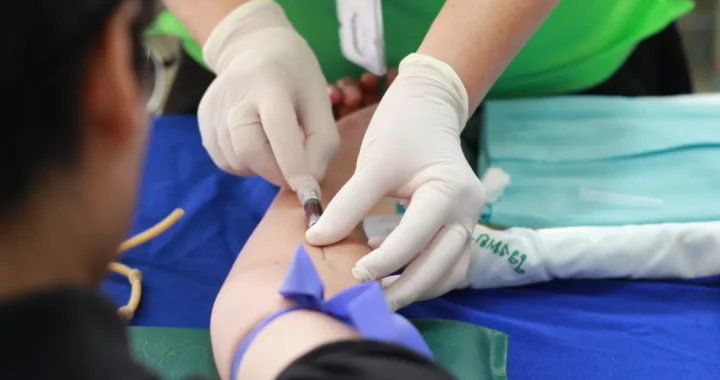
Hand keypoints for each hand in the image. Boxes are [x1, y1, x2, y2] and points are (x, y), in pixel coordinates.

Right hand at [198, 0, 337, 190]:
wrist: (254, 48)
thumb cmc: (295, 77)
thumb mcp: (320, 99)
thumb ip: (322, 141)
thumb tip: (309, 181)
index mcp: (270, 82)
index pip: (278, 128)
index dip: (293, 164)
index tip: (309, 192)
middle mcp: (234, 95)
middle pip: (249, 150)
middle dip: (276, 172)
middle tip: (295, 170)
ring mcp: (213, 109)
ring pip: (237, 161)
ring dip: (262, 167)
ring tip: (275, 144)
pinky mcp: (203, 122)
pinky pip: (226, 161)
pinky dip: (246, 164)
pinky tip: (257, 142)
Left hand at [307, 54, 485, 309]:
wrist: (429, 107)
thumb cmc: (402, 129)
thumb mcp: (374, 164)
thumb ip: (348, 204)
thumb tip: (316, 239)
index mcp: (451, 192)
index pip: (416, 238)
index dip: (384, 261)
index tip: (353, 274)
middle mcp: (468, 211)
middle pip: (441, 265)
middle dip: (405, 288)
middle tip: (368, 301)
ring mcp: (469, 221)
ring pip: (449, 271)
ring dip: (417, 287)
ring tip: (380, 296)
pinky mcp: (460, 226)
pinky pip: (448, 263)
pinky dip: (424, 275)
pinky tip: (393, 275)